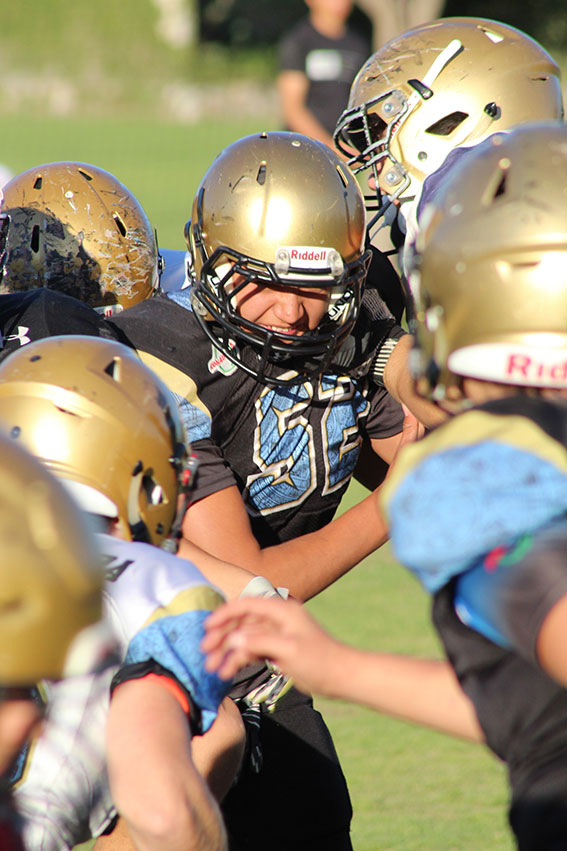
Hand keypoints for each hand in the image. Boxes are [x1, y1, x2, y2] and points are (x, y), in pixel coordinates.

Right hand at [202, 597, 343, 696]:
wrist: (342, 676)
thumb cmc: (320, 661)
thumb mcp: (288, 650)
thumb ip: (259, 642)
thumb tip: (232, 640)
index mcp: (282, 610)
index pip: (246, 604)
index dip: (224, 614)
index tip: (207, 629)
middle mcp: (278, 618)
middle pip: (242, 622)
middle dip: (222, 636)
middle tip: (205, 652)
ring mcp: (277, 633)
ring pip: (245, 638)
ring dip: (228, 652)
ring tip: (213, 668)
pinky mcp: (278, 648)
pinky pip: (253, 649)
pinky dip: (239, 659)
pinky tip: (228, 672)